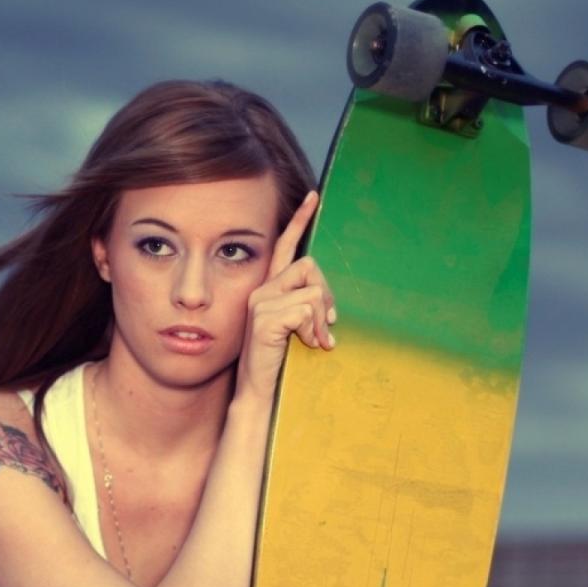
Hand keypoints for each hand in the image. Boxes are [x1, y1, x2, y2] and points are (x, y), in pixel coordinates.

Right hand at [236, 189, 336, 404]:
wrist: (259, 391)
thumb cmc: (278, 361)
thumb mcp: (295, 328)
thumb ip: (306, 308)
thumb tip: (328, 305)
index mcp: (269, 288)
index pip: (284, 246)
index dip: (299, 220)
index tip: (315, 195)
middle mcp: (262, 290)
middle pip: (309, 266)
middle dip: (327, 294)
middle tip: (328, 325)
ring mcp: (261, 303)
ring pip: (312, 292)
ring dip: (321, 321)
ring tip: (316, 342)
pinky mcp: (265, 318)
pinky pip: (306, 310)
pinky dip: (313, 329)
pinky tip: (307, 345)